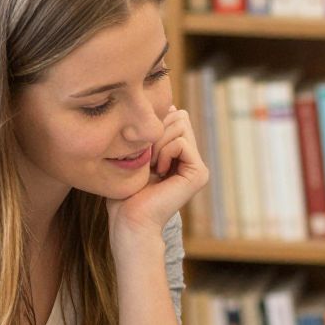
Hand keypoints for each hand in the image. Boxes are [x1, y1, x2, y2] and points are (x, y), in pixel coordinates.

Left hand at [108, 107, 208, 242]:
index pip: (174, 115)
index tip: (141, 152)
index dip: (153, 125)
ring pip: (180, 124)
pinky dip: (164, 153)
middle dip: (156, 131)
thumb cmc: (125, 190)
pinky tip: (159, 172)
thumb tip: (169, 104)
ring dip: (158, 143)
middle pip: (179, 116)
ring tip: (152, 166)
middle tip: (146, 159)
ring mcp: (198, 166)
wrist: (130, 220)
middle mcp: (192, 158)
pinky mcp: (199, 173)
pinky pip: (181, 142)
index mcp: (179, 153)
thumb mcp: (138, 151)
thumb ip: (153, 130)